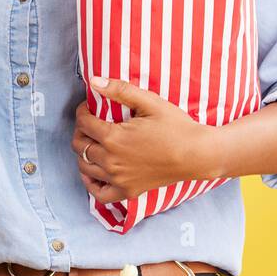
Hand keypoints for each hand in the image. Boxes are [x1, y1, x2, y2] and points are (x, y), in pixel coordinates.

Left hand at [71, 77, 219, 204]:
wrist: (196, 154)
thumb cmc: (176, 126)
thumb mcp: (149, 102)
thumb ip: (120, 90)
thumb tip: (94, 81)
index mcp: (114, 138)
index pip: (84, 123)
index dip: (83, 111)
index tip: (89, 106)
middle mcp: (112, 161)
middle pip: (80, 145)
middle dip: (81, 130)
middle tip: (90, 122)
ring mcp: (119, 179)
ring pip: (84, 166)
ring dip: (83, 152)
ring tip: (93, 141)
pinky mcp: (128, 191)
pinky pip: (99, 194)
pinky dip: (90, 183)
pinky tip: (93, 171)